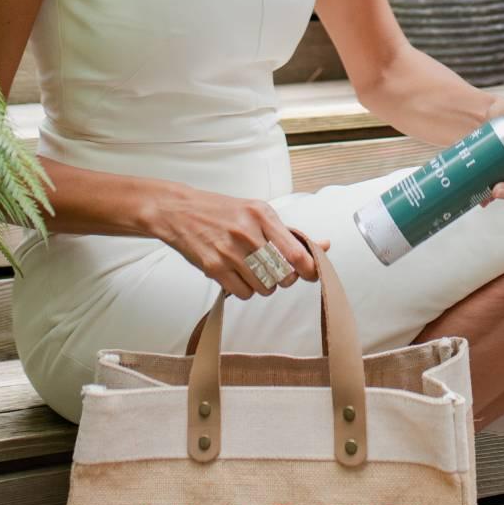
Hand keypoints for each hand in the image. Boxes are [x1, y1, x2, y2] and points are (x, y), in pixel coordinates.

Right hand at [142, 184, 330, 300]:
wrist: (179, 211)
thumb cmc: (222, 212)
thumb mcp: (257, 212)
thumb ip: (289, 233)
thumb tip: (324, 246)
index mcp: (262, 215)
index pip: (296, 253)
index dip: (309, 270)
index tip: (311, 273)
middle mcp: (247, 232)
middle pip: (283, 275)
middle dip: (284, 278)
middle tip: (276, 271)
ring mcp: (230, 251)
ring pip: (265, 288)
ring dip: (264, 285)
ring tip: (253, 271)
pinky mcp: (214, 267)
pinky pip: (244, 293)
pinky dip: (246, 290)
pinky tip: (238, 276)